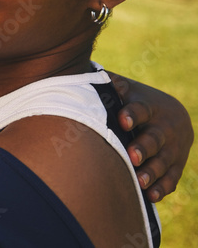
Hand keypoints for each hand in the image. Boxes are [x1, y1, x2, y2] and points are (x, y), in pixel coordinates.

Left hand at [111, 71, 194, 201]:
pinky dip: (162, 187)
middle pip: (155, 138)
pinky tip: (150, 196)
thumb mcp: (128, 90)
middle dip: (144, 147)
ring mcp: (173, 148)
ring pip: (164, 161)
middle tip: (132, 156)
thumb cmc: (137, 102)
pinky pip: (171, 178)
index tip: (122, 120)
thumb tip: (92, 73)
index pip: (141, 109)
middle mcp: (164, 128)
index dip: (132, 114)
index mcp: (149, 107)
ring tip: (138, 180)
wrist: (172, 114)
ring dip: (152, 171)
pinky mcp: (176, 165)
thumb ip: (113, 84)